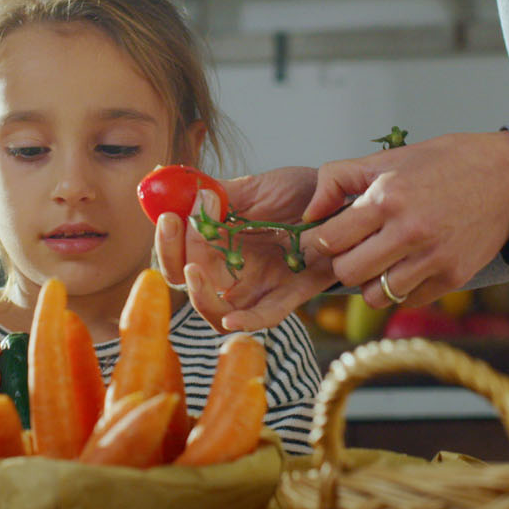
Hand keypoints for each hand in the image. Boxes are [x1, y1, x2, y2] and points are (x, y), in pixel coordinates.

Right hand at [158, 167, 335, 332]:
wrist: (340, 199)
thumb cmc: (299, 194)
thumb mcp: (255, 187)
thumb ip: (218, 192)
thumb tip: (178, 187)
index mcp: (218, 244)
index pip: (178, 255)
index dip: (168, 241)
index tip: (170, 215)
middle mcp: (233, 270)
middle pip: (188, 282)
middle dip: (174, 256)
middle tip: (177, 224)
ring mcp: (260, 286)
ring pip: (218, 309)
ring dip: (200, 294)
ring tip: (194, 268)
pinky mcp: (291, 294)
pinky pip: (266, 316)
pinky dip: (247, 321)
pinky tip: (231, 320)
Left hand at [301, 130, 508, 309]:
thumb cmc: (445, 164)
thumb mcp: (388, 159)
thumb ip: (338, 179)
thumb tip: (309, 213)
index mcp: (388, 197)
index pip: (329, 238)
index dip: (320, 239)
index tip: (325, 236)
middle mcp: (409, 232)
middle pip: (346, 271)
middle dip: (342, 262)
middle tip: (351, 249)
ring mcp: (434, 259)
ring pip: (374, 295)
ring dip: (369, 281)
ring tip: (377, 260)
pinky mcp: (453, 277)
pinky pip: (407, 300)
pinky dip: (399, 288)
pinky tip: (405, 266)